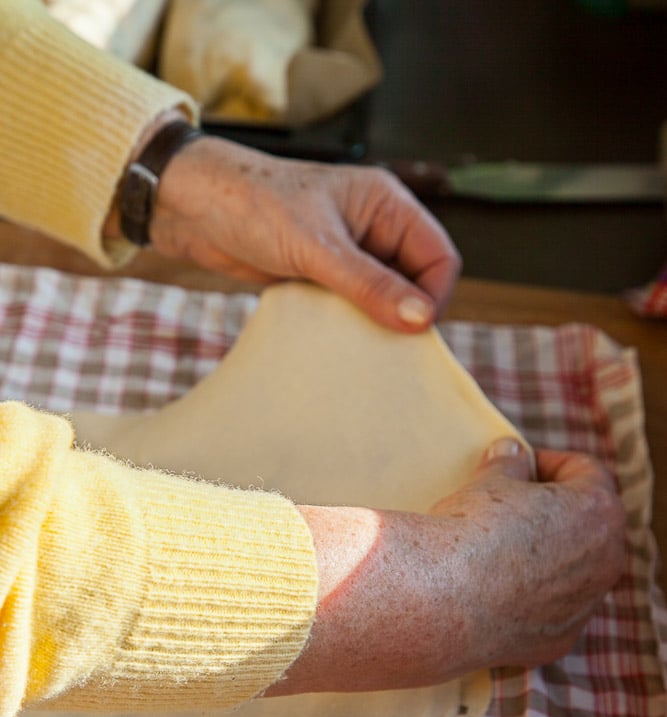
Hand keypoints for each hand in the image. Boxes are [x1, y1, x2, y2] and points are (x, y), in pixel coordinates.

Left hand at [151, 135, 460, 331]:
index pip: (439, 256)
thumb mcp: (317, 248)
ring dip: (377, 323)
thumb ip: (370, 284)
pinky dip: (349, 326)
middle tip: (390, 348)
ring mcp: (348, 254)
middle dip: (407, 313)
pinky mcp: (322, 276)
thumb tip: (421, 319)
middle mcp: (374, 228)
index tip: (413, 330)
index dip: (434, 295)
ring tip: (362, 348)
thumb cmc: (254, 205)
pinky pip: (352, 307)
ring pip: (384, 298)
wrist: (192, 207)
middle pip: (416, 281)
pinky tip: (337, 342)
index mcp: (386, 205)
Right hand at [428, 439, 626, 674]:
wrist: (443, 598)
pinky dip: (533, 597)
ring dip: (548, 556)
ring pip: (575, 571)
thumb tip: (511, 452)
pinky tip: (495, 590)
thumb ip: (509, 464)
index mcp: (598, 511)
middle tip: (512, 505)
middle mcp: (607, 560)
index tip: (519, 465)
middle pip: (589, 524)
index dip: (550, 462)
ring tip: (501, 549)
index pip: (586, 472)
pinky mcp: (561, 638)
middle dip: (555, 511)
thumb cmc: (472, 530)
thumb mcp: (488, 482)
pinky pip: (555, 609)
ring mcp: (586, 605)